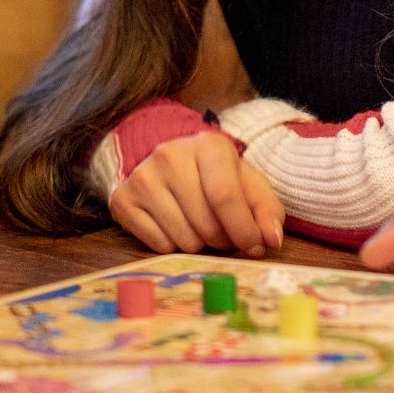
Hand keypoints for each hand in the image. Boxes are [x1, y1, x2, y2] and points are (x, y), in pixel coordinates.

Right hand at [108, 132, 283, 256]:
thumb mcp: (250, 185)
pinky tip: (177, 227)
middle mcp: (170, 155)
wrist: (171, 165)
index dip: (243, 229)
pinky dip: (175, 246)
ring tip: (201, 227)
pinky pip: (159, 246)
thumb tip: (270, 240)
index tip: (254, 247)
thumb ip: (268, 211)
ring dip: (200, 245)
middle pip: (206, 223)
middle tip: (225, 234)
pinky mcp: (123, 200)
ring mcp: (142, 177)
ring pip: (183, 239)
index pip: (224, 195)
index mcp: (208, 145)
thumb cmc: (218, 177)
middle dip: (224, 240)